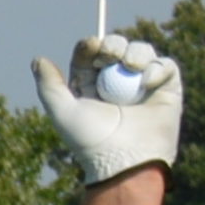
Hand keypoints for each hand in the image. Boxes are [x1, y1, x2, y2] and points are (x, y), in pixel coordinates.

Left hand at [32, 25, 179, 185]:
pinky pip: (165, 65)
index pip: (91, 55)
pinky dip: (157, 67)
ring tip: (131, 65)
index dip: (90, 46)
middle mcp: (116, 83)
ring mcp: (141, 85)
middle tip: (110, 54)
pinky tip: (147, 81)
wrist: (125, 160)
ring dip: (136, 52)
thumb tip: (38, 59)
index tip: (91, 46)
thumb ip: (49, 86)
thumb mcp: (62, 112)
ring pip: (141, 52)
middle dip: (114, 44)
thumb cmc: (90, 140)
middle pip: (116, 48)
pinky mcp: (166, 89)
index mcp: (90, 86)